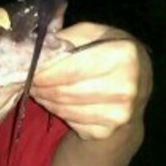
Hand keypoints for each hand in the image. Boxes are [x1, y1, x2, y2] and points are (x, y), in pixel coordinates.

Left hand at [31, 22, 152, 139]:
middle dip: (41, 86)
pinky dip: (57, 111)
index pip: (71, 68)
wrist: (136, 87)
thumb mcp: (94, 35)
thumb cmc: (108, 54)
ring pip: (63, 108)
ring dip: (45, 99)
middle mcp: (125, 86)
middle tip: (30, 81)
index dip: (44, 71)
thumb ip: (68, 37)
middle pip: (63, 91)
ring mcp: (118, 112)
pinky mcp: (107, 130)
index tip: (30, 70)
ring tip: (40, 90)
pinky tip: (56, 102)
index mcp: (123, 55)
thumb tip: (39, 48)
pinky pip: (70, 121)